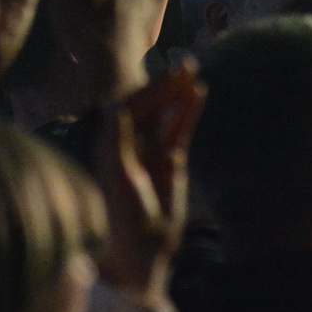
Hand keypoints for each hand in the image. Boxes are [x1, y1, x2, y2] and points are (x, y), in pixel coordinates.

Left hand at [95, 59, 203, 303]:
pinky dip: (189, 112)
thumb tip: (115, 106)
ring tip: (194, 71)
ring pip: (167, 115)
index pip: (132, 107)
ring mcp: (150, 151)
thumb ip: (116, 142)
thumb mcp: (117, 177)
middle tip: (185, 63)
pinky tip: (199, 94)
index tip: (166, 75)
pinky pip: (180, 130)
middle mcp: (129, 143)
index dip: (149, 90)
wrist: (139, 249)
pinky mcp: (170, 163)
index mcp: (111, 143)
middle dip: (166, 85)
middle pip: (150, 106)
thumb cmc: (120, 216)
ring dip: (179, 94)